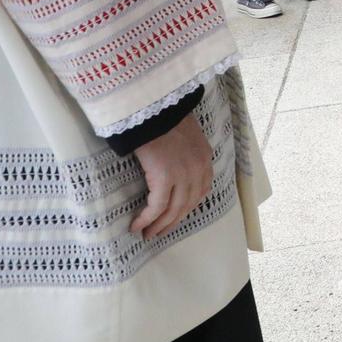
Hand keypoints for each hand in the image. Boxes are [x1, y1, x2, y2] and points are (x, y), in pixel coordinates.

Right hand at [128, 112, 212, 241]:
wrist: (153, 107)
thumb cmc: (162, 117)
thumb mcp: (184, 134)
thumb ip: (184, 152)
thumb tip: (171, 166)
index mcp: (205, 157)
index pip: (201, 191)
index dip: (187, 207)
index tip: (174, 216)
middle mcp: (199, 168)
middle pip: (188, 204)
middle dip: (172, 221)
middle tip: (157, 232)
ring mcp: (184, 174)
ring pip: (173, 210)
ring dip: (159, 225)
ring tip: (146, 234)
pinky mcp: (165, 177)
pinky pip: (157, 206)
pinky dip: (147, 219)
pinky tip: (137, 225)